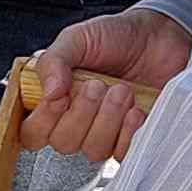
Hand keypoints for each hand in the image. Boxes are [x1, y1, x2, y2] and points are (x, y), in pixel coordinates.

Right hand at [20, 4, 191, 163]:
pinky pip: (123, 154)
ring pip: (94, 150)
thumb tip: (49, 93)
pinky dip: (129, 133)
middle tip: (98, 85)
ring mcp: (105, 132)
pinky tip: (136, 110)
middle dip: (82, 114)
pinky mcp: (132, 138)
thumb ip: (53, 61)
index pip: (32, 132)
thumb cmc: (116, 36)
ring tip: (122, 90)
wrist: (159, 36)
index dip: (43, 121)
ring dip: (108, 120)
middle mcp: (76, 120)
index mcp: (54, 99)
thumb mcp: (77, 38)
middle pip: (63, 143)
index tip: (60, 97)